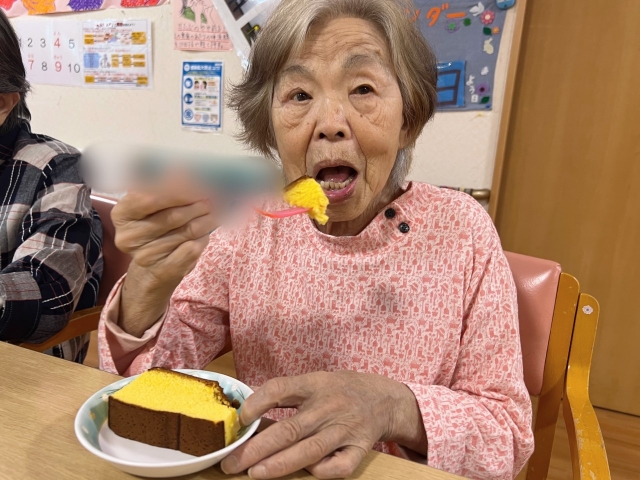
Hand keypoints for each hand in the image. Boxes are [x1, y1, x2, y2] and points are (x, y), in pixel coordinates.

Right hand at [112, 176, 217, 336]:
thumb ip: (167, 186)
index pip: (149, 198)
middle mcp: (128, 236)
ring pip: (185, 233)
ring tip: (216, 214)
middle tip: (214, 199)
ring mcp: (144, 256)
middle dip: (197, 205)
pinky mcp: (162, 270)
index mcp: (122, 213)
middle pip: (172, 216)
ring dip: (206, 221)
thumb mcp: (157, 204)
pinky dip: (202, 240)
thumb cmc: (157, 228)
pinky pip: (190, 251)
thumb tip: (183, 168)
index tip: (199, 186)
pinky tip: (207, 234)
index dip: (177, 191)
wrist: (154, 269)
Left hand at [221, 371, 426, 478]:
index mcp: (315, 384)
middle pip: (290, 429)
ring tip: (254, 473)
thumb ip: (287, 394)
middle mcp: (329, 406)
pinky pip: (339, 466)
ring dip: (280, 464)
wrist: (384, 398)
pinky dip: (322, 471)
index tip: (240, 419)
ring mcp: (346, 429)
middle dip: (257, 448)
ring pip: (309, 450)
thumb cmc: (340, 390)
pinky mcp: (360, 449)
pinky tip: (306, 473)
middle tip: (231, 462)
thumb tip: (248, 413)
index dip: (257, 402)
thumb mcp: (314, 381)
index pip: (281, 388)